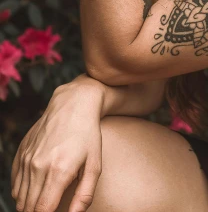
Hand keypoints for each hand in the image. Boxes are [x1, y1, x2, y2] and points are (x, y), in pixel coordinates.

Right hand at [11, 80, 104, 211]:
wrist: (74, 104)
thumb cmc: (88, 135)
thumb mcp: (95, 165)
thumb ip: (84, 195)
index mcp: (58, 171)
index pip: (42, 211)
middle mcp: (38, 166)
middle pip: (28, 207)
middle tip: (50, 208)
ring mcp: (27, 159)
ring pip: (19, 198)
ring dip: (29, 205)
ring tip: (44, 201)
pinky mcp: (21, 152)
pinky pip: (14, 183)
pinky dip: (21, 192)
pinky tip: (35, 189)